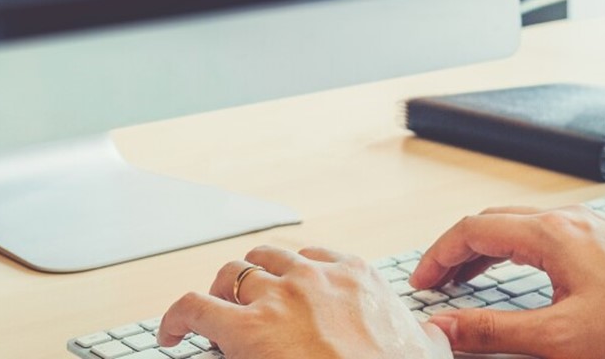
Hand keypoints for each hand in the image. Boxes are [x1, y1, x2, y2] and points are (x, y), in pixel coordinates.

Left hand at [158, 245, 451, 358]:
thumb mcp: (429, 347)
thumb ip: (426, 335)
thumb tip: (433, 338)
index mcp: (355, 276)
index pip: (313, 257)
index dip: (293, 273)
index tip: (286, 288)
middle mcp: (312, 277)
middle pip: (266, 258)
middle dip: (251, 276)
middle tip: (241, 299)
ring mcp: (277, 298)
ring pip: (229, 275)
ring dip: (217, 292)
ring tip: (208, 313)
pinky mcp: (245, 329)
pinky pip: (193, 308)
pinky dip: (175, 317)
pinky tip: (171, 333)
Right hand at [410, 206, 604, 358]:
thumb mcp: (558, 338)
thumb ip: (493, 332)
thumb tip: (444, 327)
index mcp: (552, 233)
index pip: (473, 229)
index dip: (438, 256)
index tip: (422, 285)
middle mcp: (570, 219)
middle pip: (495, 221)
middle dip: (459, 250)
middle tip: (439, 283)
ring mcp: (593, 227)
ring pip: (523, 226)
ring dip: (490, 249)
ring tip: (470, 281)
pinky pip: (549, 234)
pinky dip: (520, 251)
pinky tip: (525, 277)